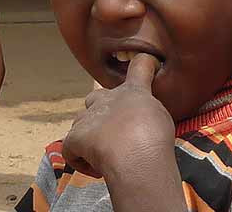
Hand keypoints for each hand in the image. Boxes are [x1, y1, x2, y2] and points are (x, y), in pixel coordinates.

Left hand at [60, 53, 175, 178]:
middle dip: (101, 112)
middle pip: (96, 97)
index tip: (146, 63)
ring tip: (106, 155)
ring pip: (81, 123)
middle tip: (115, 134)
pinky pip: (70, 147)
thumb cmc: (155, 139)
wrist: (136, 155)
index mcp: (134, 92)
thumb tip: (142, 115)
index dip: (143, 64)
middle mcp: (108, 99)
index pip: (139, 68)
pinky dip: (80, 159)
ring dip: (90, 137)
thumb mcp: (161, 117)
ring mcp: (88, 117)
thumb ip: (149, 110)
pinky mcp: (75, 137)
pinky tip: (96, 169)